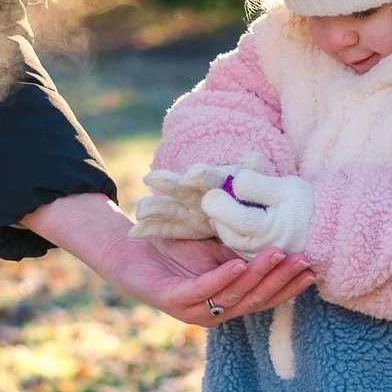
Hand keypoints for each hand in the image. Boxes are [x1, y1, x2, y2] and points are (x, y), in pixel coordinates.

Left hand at [103, 232, 315, 326]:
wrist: (129, 248)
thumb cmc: (176, 246)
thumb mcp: (218, 247)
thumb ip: (244, 249)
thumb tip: (280, 233)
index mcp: (227, 302)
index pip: (265, 297)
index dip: (289, 285)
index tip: (312, 268)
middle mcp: (214, 312)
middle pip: (255, 299)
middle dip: (282, 280)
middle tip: (304, 260)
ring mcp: (193, 310)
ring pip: (233, 296)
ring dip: (258, 276)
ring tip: (278, 255)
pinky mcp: (172, 300)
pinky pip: (203, 291)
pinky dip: (222, 278)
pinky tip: (239, 264)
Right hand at [128, 155, 264, 240]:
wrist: (257, 216)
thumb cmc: (258, 198)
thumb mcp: (258, 185)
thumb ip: (252, 174)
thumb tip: (253, 158)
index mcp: (217, 182)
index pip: (206, 177)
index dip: (200, 175)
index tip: (193, 175)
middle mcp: (199, 192)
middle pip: (181, 186)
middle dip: (168, 182)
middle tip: (152, 178)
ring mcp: (190, 209)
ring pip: (167, 207)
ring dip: (153, 207)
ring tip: (141, 211)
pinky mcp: (184, 226)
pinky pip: (165, 228)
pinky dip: (149, 229)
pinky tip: (133, 233)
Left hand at [202, 169, 313, 258]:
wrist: (324, 227)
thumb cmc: (305, 204)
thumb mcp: (286, 187)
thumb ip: (258, 185)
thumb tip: (234, 183)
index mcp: (270, 231)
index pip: (237, 219)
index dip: (219, 203)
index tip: (214, 191)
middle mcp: (261, 250)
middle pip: (227, 233)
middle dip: (216, 213)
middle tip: (214, 196)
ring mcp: (257, 258)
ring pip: (228, 241)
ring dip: (220, 222)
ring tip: (222, 205)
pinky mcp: (255, 260)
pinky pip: (234, 246)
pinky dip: (228, 230)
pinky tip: (229, 216)